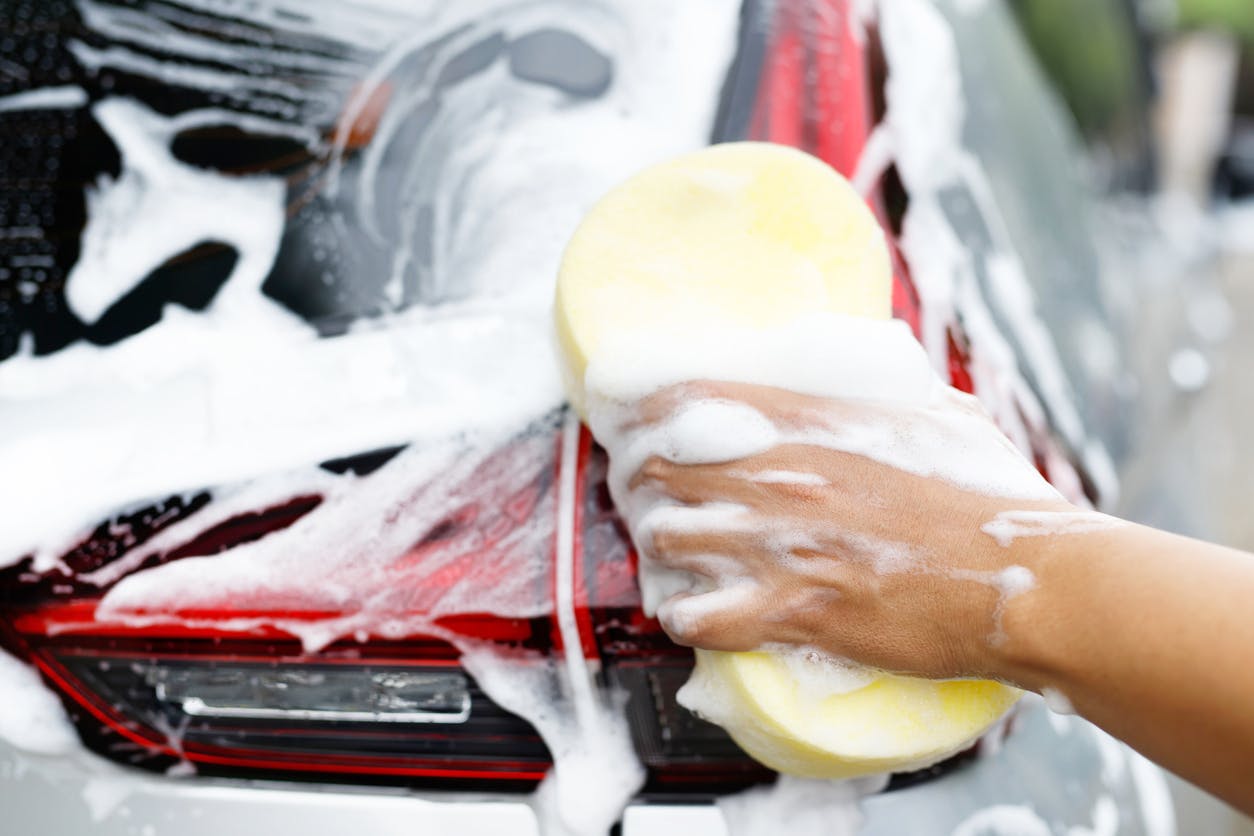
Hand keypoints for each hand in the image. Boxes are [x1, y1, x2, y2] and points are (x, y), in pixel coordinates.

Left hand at [614, 380, 1076, 680]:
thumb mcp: (937, 413)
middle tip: (649, 497)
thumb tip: (875, 363)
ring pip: (663, 538)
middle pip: (657, 466)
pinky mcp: (794, 611)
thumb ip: (888, 386)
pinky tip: (698, 614)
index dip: (643, 413)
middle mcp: (782, 476)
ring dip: (659, 550)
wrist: (1025, 578)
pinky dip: (685, 618)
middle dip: (640, 483)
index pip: (686, 397)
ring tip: (675, 559)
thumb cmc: (991, 497)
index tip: (634, 426)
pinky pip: (695, 616)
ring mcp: (783, 544)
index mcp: (811, 421)